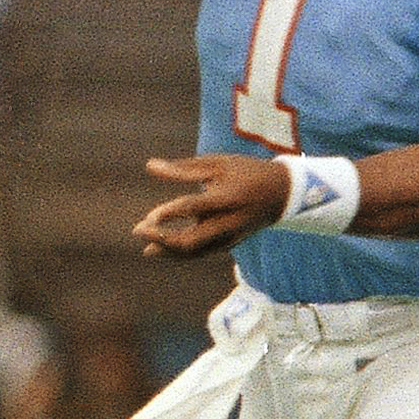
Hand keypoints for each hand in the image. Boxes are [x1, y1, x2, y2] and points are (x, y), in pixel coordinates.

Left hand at [133, 153, 289, 257]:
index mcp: (227, 198)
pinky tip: (160, 248)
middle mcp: (228, 222)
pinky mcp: (229, 244)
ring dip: (167, 251)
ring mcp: (230, 237)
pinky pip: (200, 253)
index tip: (149, 216)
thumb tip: (149, 166)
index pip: (195, 208)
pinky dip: (179, 253)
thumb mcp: (217, 164)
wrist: (280, 194)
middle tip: (138, 230)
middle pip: (192, 241)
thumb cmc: (245, 172)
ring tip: (145, 247)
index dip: (171, 213)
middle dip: (162, 239)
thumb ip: (182, 168)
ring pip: (194, 252)